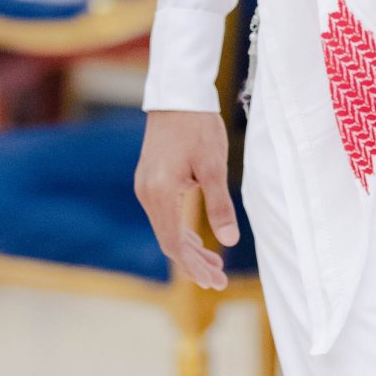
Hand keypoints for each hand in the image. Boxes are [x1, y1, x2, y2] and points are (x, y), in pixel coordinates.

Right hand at [135, 109, 239, 290]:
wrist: (178, 94)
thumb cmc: (198, 126)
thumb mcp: (214, 167)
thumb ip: (220, 206)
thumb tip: (229, 242)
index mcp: (160, 192)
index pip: (174, 243)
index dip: (195, 266)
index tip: (216, 281)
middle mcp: (147, 193)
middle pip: (168, 241)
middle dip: (193, 263)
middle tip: (219, 281)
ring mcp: (146, 186)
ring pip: (165, 228)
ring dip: (188, 248)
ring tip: (214, 265)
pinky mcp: (150, 179)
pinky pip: (163, 214)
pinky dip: (180, 230)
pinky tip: (198, 239)